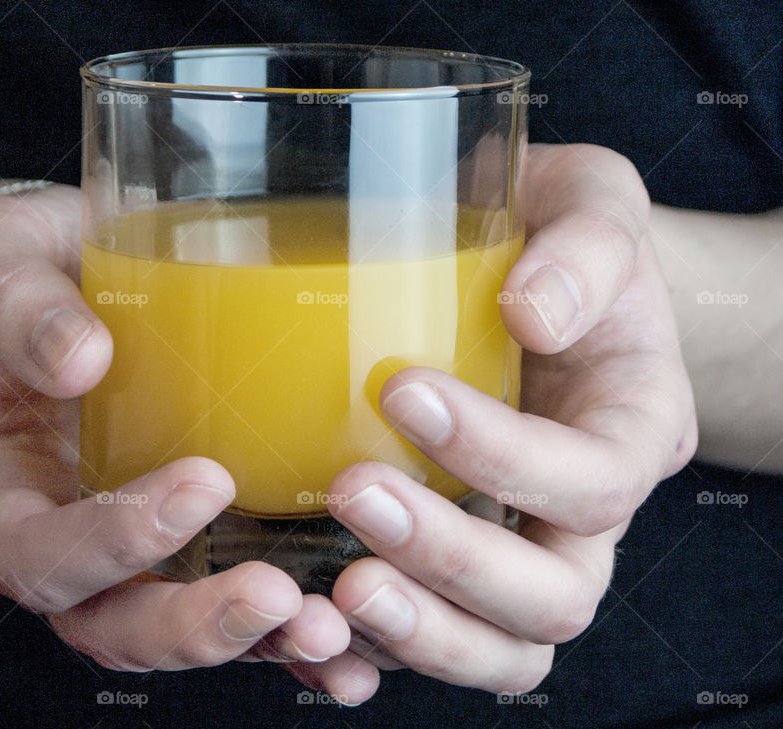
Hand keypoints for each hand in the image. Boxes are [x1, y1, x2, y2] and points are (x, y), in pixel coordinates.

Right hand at [0, 184, 348, 675]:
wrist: (61, 275)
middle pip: (114, 624)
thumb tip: (80, 358)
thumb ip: (16, 304)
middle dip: (196, 625)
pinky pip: (231, 600)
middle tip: (276, 595)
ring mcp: (128, 555)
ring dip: (256, 641)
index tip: (202, 484)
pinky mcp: (188, 541)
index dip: (116, 542)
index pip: (40, 555)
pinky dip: (284, 629)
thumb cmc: (18, 267)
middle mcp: (59, 548)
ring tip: (330, 627)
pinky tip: (351, 629)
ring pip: (180, 631)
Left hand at [303, 143, 697, 701]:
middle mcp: (585, 509)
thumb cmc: (560, 233)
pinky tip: (313, 623)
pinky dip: (378, 652)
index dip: (504, 455)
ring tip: (335, 590)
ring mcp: (523, 544)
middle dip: (453, 559)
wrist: (531, 271)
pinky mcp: (458, 558)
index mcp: (633, 426)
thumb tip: (532, 312)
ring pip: (503, 648)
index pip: (594, 480)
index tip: (404, 391)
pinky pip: (436, 639)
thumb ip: (586, 246)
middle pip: (552, 596)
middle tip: (358, 493)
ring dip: (420, 632)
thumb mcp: (592, 202)